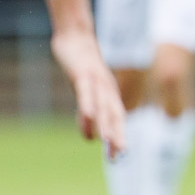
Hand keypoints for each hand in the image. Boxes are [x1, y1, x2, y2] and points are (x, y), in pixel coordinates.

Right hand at [50, 27, 124, 155]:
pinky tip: (89, 117)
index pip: (117, 119)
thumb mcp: (86, 91)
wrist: (76, 37)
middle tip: (119, 155)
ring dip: (107, 124)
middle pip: (115, 115)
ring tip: (109, 143)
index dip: (119, 137)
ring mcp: (96, 80)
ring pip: (103, 105)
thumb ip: (88, 114)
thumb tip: (90, 137)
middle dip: (117, 136)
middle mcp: (107, 89)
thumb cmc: (81, 66)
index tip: (118, 157)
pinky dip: (88, 104)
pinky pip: (86, 91)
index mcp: (109, 94)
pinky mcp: (82, 73)